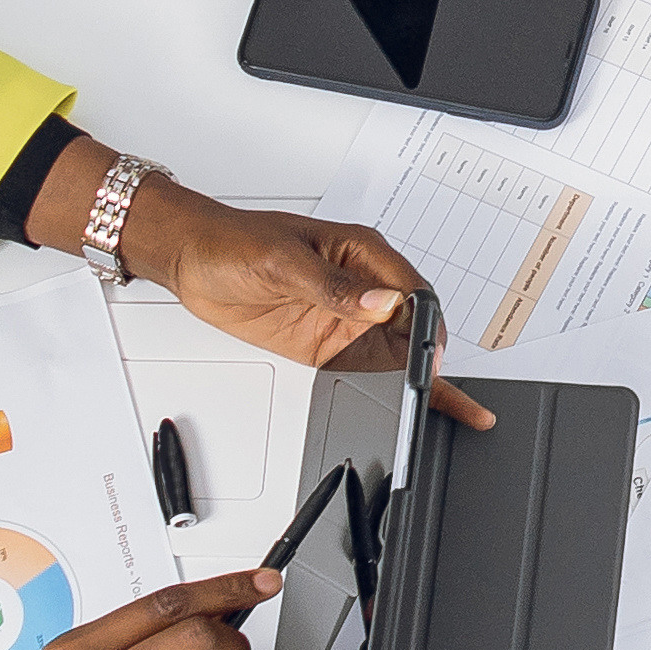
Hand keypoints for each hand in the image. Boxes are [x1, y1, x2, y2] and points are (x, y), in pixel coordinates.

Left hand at [125, 188, 499, 424]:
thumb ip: (334, 285)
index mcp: (362, 252)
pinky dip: (398, 387)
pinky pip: (373, 367)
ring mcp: (349, 318)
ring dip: (424, 376)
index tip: (429, 353)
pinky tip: (421, 404)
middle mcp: (363, 286)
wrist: (192, 261)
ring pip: (403, 351)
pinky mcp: (331, 344)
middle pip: (415, 326)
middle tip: (438, 391)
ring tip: (458, 406)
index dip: (427, 324)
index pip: (412, 291)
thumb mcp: (282, 261)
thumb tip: (380, 301)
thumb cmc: (234, 242)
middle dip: (433, 357)